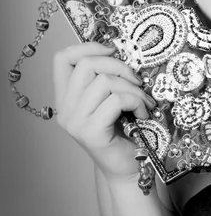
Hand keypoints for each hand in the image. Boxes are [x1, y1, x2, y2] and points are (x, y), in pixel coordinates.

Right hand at [53, 42, 155, 182]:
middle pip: (86, 65)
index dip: (87, 46)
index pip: (62, 59)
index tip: (113, 50)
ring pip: (104, 82)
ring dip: (132, 88)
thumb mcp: (110, 100)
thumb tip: (119, 52)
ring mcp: (76, 121)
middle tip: (137, 81)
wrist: (127, 169)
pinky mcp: (91, 132)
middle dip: (119, 67)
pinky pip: (116, 100)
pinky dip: (136, 102)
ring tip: (144, 102)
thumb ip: (106, 79)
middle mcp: (65, 109)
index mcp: (66, 98)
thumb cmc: (123, 132)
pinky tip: (143, 115)